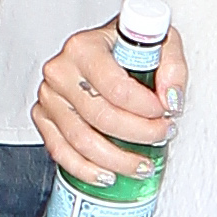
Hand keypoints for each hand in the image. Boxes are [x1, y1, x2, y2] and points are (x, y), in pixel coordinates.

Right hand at [34, 17, 187, 184]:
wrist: (102, 48)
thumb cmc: (125, 46)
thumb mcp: (159, 43)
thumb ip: (172, 68)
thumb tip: (171, 100)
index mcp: (84, 48)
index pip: (117, 89)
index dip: (146, 108)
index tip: (165, 112)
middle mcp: (61, 71)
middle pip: (101, 117)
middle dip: (139, 134)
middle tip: (162, 135)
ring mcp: (49, 96)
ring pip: (81, 141)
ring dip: (117, 160)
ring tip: (142, 164)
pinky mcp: (44, 116)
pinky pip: (61, 152)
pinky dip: (86, 170)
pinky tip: (108, 174)